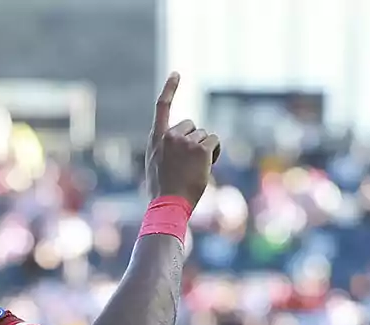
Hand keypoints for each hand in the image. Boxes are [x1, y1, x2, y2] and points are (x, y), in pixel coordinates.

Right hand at [146, 73, 219, 207]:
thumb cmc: (163, 192)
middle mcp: (169, 136)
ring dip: (204, 150)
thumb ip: (166, 149)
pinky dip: (213, 154)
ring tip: (193, 170)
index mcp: (155, 139)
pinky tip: (204, 168)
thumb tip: (184, 143)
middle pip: (192, 125)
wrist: (167, 206)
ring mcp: (185, 141)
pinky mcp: (200, 149)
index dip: (170, 89)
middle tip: (187, 164)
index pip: (162, 107)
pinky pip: (214, 142)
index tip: (176, 73)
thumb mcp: (156, 166)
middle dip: (194, 140)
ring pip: (204, 135)